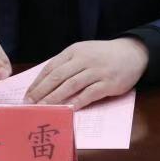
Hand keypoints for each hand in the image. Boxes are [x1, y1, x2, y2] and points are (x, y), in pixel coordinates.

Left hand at [24, 38, 148, 109]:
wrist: (131, 53)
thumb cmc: (102, 55)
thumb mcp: (83, 52)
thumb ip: (67, 64)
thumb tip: (45, 83)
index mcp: (74, 51)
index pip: (51, 68)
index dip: (38, 83)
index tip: (27, 95)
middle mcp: (83, 59)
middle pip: (58, 77)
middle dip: (42, 92)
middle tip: (30, 105)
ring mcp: (96, 71)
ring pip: (71, 85)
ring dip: (55, 98)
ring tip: (44, 109)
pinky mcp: (108, 83)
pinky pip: (90, 94)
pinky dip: (78, 102)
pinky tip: (68, 109)